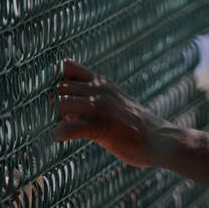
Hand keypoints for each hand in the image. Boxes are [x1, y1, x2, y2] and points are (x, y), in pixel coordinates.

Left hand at [51, 59, 173, 167]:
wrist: (160, 140)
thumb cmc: (134, 125)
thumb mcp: (113, 101)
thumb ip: (88, 100)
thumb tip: (59, 107)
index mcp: (100, 82)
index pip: (66, 67)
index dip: (51, 79)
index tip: (48, 94)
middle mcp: (99, 90)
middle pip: (57, 87)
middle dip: (48, 102)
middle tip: (48, 117)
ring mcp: (100, 108)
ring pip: (59, 104)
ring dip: (52, 118)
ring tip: (55, 128)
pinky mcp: (101, 128)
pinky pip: (67, 129)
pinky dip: (59, 135)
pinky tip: (61, 139)